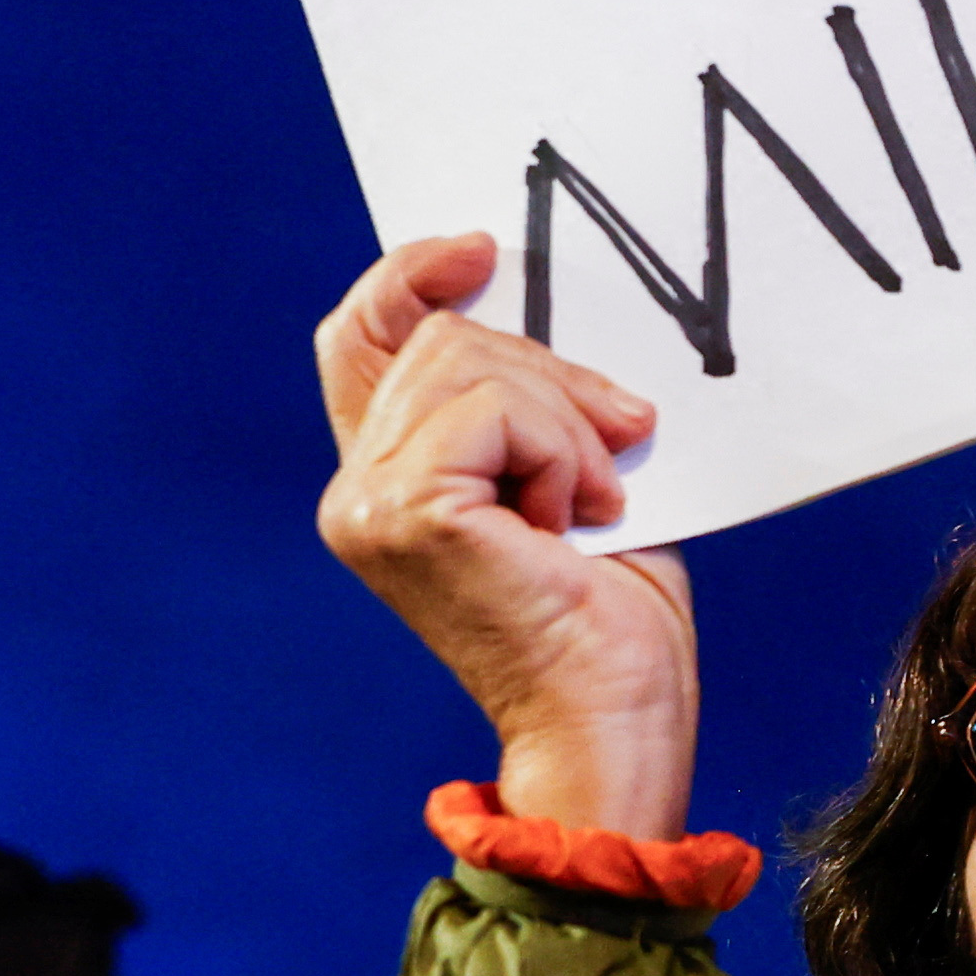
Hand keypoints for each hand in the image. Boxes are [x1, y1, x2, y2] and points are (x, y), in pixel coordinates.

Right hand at [313, 233, 699, 837]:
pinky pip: (498, 411)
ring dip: (568, 424)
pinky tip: (577, 521)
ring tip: (592, 505)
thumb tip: (544, 316)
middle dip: (554, 376)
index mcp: (384, 481)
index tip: (482, 251)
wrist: (612, 725)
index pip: (362, 337)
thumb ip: (529, 406)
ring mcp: (369, 502)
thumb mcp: (571, 480)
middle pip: (445, 338)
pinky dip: (563, 453)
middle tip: (620, 443)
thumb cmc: (605, 625)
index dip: (410, 275)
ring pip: (475, 364)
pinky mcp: (407, 512)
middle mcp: (355, 491)